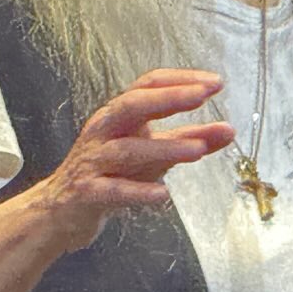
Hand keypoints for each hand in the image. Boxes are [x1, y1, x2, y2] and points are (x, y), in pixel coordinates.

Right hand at [38, 69, 234, 247]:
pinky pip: (113, 190)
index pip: (148, 85)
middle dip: (169, 98)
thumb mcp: (155, 154)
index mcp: (120, 115)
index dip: (180, 80)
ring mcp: (94, 160)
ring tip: (198, 150)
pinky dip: (138, 192)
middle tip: (202, 95)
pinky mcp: (87, 192)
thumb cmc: (111, 173)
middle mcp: (104, 130)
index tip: (215, 82)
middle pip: (133, 105)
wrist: (63, 211)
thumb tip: (230, 130)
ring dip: (165, 147)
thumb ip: (191, 140)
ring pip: (127, 149)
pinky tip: (163, 195)